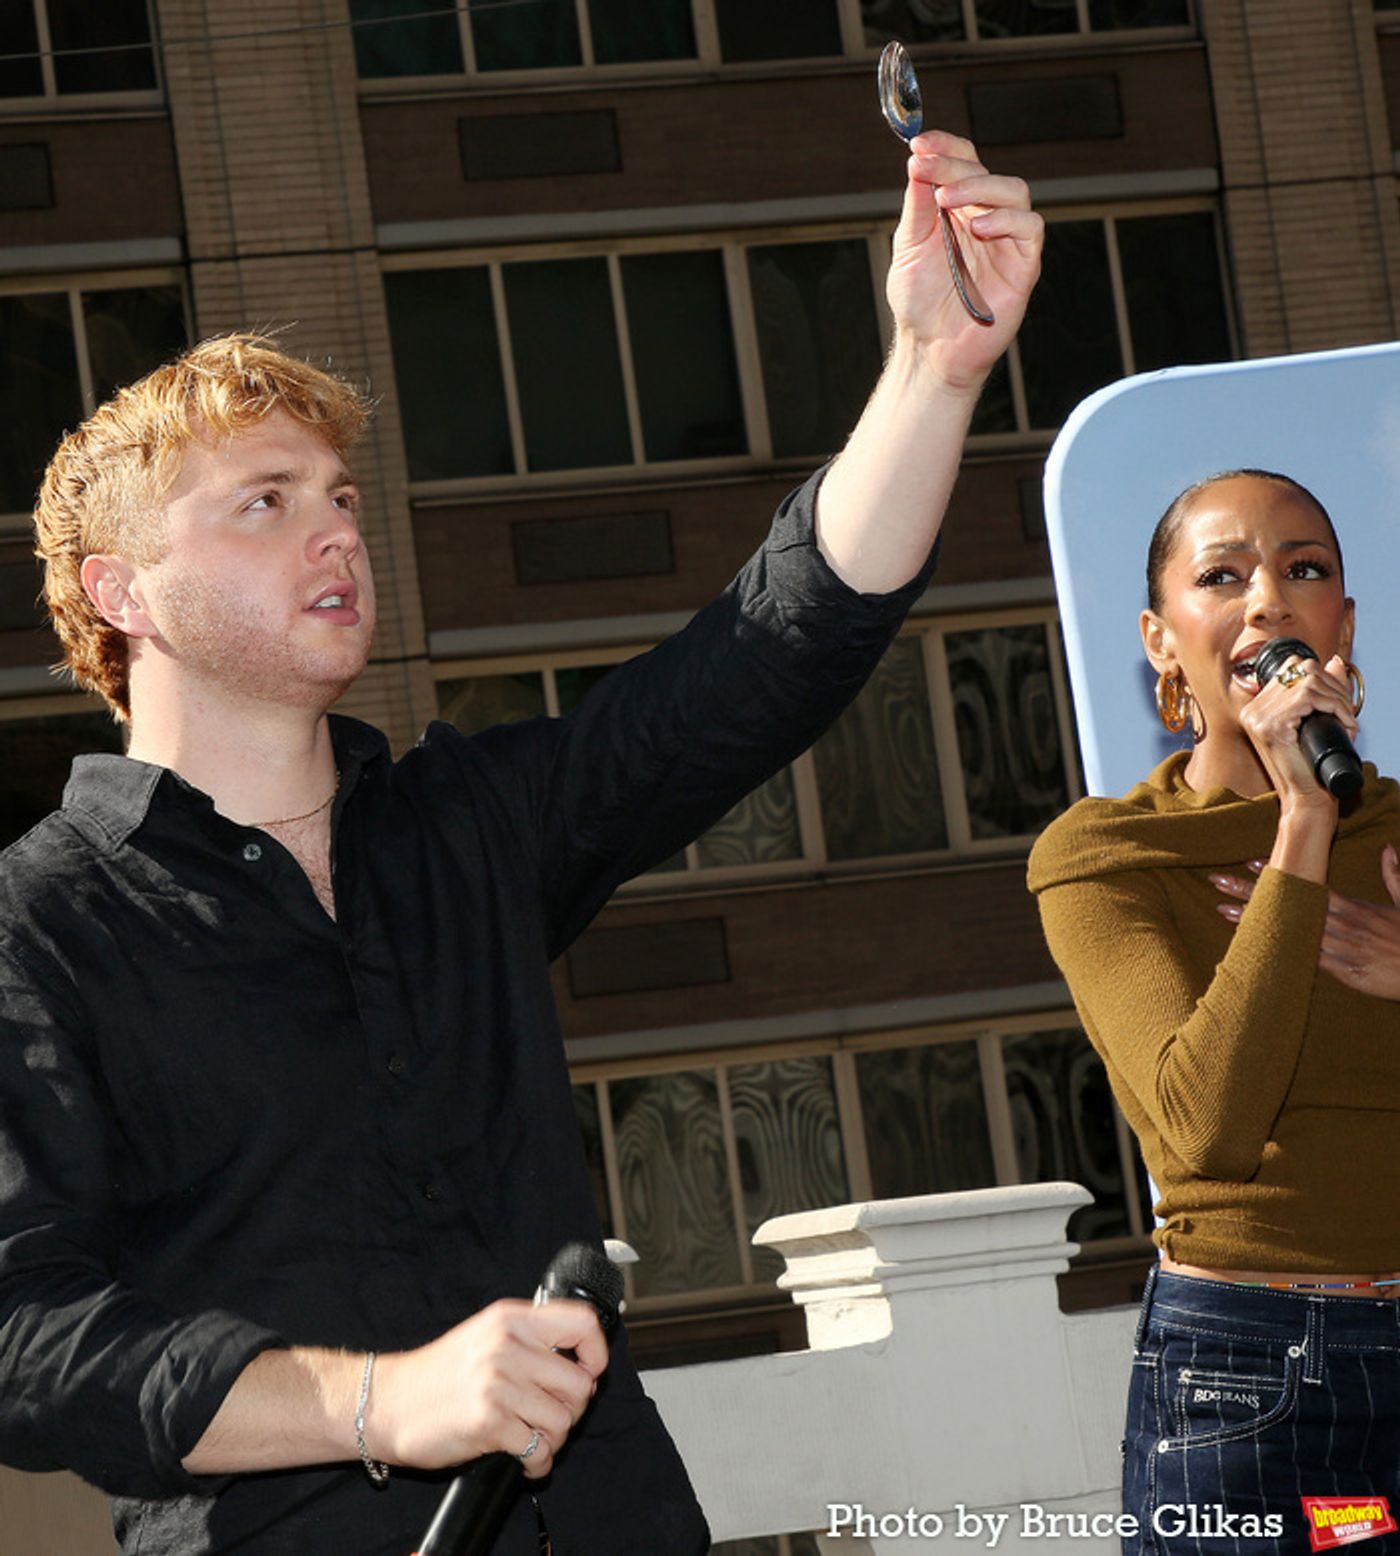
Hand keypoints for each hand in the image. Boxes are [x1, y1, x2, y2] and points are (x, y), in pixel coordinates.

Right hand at [370, 1298, 606, 1477]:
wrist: (387, 1403)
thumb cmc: (437, 1374)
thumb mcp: (485, 1334)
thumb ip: (528, 1338)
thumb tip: (579, 1356)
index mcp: (511, 1319)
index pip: (581, 1322)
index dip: (596, 1351)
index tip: (589, 1369)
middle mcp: (507, 1345)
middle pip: (580, 1382)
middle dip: (572, 1408)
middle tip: (551, 1415)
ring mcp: (498, 1383)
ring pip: (563, 1420)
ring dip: (552, 1439)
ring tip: (532, 1437)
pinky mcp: (489, 1422)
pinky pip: (539, 1449)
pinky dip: (536, 1462)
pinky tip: (522, 1458)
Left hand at [885, 130, 1041, 387]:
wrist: (930, 348)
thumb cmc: (919, 302)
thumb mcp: (908, 247)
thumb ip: (916, 205)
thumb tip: (916, 162)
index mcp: (957, 209)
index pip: (961, 163)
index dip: (944, 147)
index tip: (919, 143)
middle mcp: (985, 217)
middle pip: (984, 171)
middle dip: (953, 165)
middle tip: (926, 166)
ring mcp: (1007, 239)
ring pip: (1013, 190)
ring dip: (979, 187)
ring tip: (945, 201)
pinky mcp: (1024, 263)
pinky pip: (1029, 227)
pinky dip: (1005, 219)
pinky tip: (977, 228)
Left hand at [1213, 845, 1399, 999]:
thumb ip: (1395, 875)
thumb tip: (1387, 848)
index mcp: (1354, 906)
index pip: (1308, 883)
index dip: (1278, 873)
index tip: (1248, 861)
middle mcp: (1342, 924)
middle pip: (1289, 903)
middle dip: (1251, 892)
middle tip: (1217, 880)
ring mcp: (1341, 948)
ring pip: (1289, 930)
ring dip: (1255, 921)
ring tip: (1222, 909)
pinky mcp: (1344, 972)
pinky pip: (1304, 959)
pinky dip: (1278, 951)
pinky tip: (1253, 947)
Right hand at [1237, 652, 1357, 808]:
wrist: (1306, 798)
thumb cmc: (1311, 766)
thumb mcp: (1316, 721)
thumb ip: (1322, 691)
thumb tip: (1334, 661)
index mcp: (1257, 708)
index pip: (1291, 668)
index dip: (1323, 677)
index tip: (1340, 701)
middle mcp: (1252, 710)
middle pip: (1300, 669)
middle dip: (1333, 685)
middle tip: (1347, 711)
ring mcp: (1257, 718)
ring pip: (1308, 681)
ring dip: (1338, 698)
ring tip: (1347, 719)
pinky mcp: (1270, 726)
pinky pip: (1309, 697)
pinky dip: (1334, 706)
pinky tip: (1343, 723)